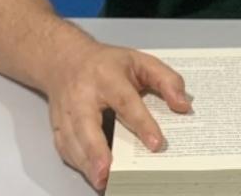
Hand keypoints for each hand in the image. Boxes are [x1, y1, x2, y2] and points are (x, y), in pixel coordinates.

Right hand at [42, 39, 191, 190]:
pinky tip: (90, 172)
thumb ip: (166, 80)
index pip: (125, 102)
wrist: (66, 60)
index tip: (155, 144)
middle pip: (87, 124)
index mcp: (107, 76)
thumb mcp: (141, 61)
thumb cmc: (108, 63)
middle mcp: (83, 94)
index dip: (141, 123)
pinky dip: (76, 162)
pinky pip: (64, 147)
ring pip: (72, 139)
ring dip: (85, 162)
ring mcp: (66, 111)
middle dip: (96, 150)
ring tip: (101, 180)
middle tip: (108, 172)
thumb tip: (183, 105)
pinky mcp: (57, 125)